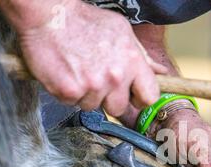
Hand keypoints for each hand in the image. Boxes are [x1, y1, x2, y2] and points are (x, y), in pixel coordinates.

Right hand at [0, 0, 165, 116]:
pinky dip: (67, 93)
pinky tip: (66, 74)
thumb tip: (160, 72)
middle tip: (97, 80)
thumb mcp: (122, 32)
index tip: (131, 95)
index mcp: (133, 62)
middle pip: (119, 108)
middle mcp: (115, 76)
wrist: (50, 14)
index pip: (149, 97)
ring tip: (79, 72)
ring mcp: (92, 85)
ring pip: (93, 106)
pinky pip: (71, 103)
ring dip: (86, 95)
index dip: (140, 98)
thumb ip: (142, 57)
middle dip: (109, 98)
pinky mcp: (69, 91)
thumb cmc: (86, 22)